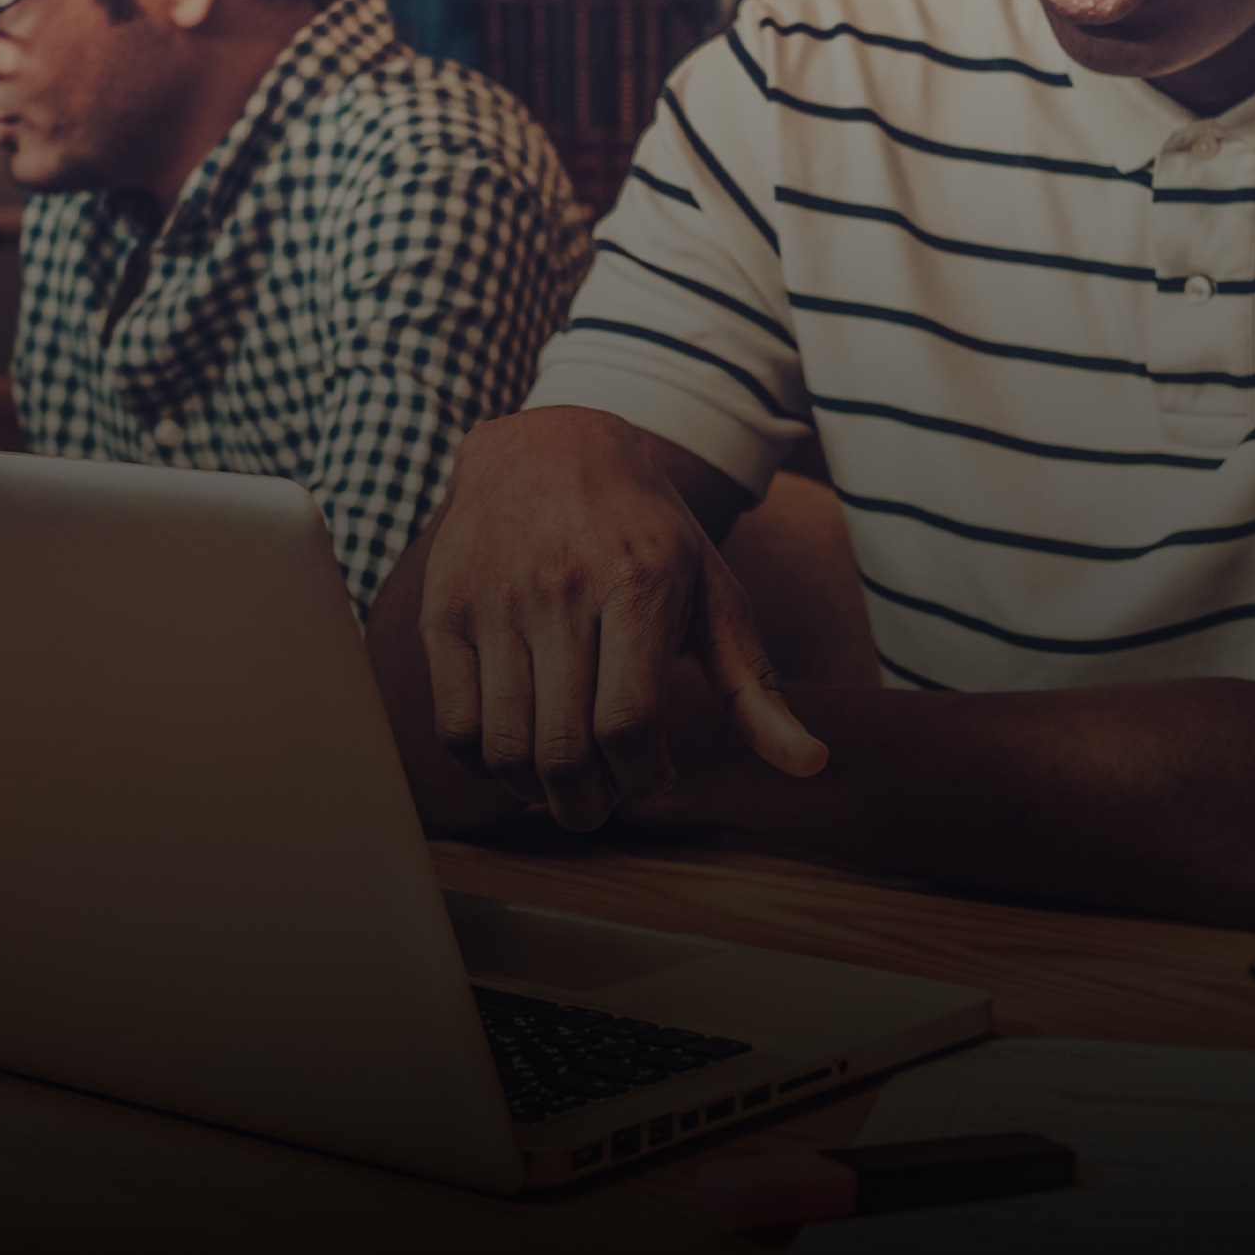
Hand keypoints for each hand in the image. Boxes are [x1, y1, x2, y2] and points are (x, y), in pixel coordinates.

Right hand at [416, 408, 828, 830]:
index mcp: (636, 584)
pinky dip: (483, 764)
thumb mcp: (711, 592)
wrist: (548, 447)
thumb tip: (811, 764)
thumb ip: (754, 685)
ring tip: (560, 781)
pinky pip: (454, 725)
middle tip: (600, 804)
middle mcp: (558, 590)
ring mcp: (492, 600)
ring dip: (535, 792)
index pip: (630, 725)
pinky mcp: (442, 610)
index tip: (652, 778)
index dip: (643, 779)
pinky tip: (515, 749)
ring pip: (504, 748)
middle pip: (564, 751)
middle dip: (588, 807)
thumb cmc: (644, 534)